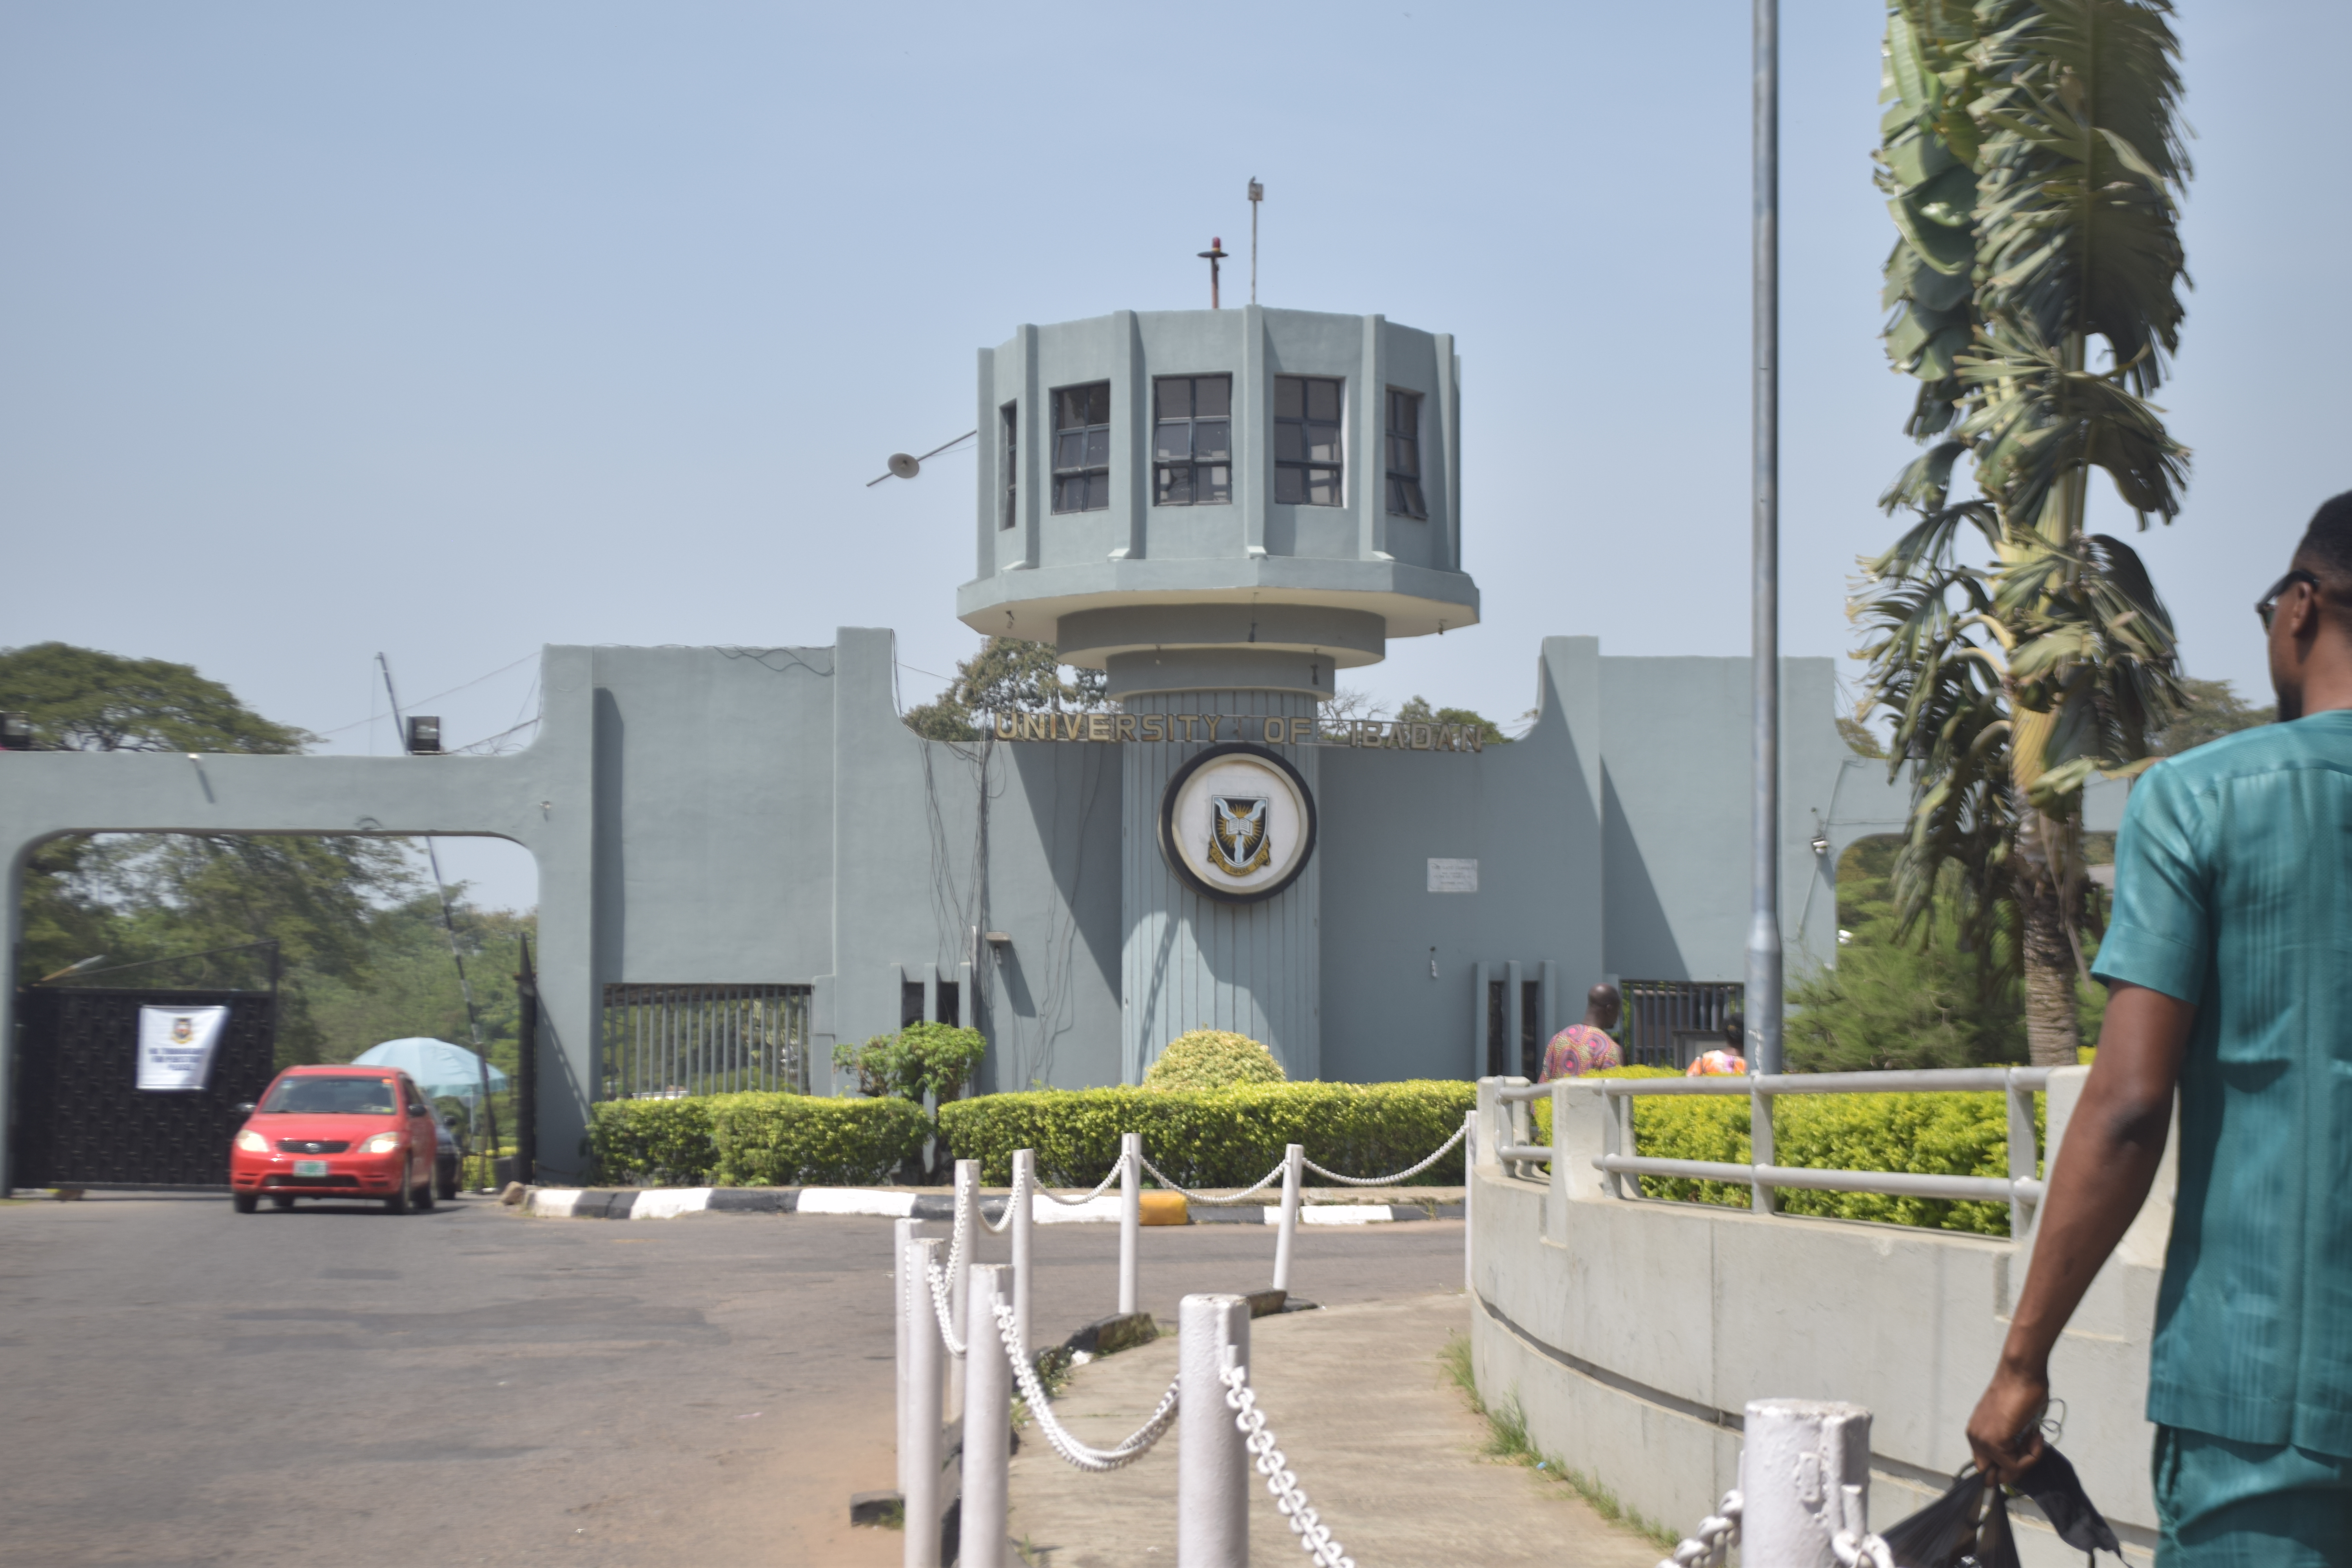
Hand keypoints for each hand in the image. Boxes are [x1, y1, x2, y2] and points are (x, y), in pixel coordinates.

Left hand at [1966, 1361, 2048, 1483]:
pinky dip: (2032, 1456)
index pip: (1987, 1466)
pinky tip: (2036, 1435)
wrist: (2022, 1373)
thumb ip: (2012, 1442)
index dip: (2009, 1465)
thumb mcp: (2014, 1424)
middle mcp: (1975, 1437)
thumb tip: (2018, 1460)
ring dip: (2028, 1460)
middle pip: (1993, 1476)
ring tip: (2035, 1436)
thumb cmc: (2023, 1392)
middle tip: (2031, 1447)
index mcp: (1977, 1431)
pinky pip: (2015, 1466)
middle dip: (2016, 1468)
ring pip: (2008, 1471)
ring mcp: (1982, 1440)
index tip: (2026, 1448)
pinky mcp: (1994, 1442)